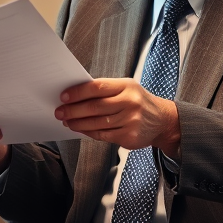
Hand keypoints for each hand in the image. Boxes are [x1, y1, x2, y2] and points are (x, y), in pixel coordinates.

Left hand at [53, 79, 180, 157]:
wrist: (163, 121)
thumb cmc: (138, 102)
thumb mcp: (126, 89)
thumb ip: (105, 91)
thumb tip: (75, 96)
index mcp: (127, 86)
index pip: (97, 87)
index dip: (78, 92)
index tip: (64, 96)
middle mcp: (130, 102)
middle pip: (95, 107)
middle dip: (73, 110)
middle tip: (59, 112)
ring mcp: (131, 120)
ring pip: (97, 123)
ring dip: (78, 123)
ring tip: (67, 121)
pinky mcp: (129, 136)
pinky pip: (103, 135)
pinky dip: (88, 132)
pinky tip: (80, 129)